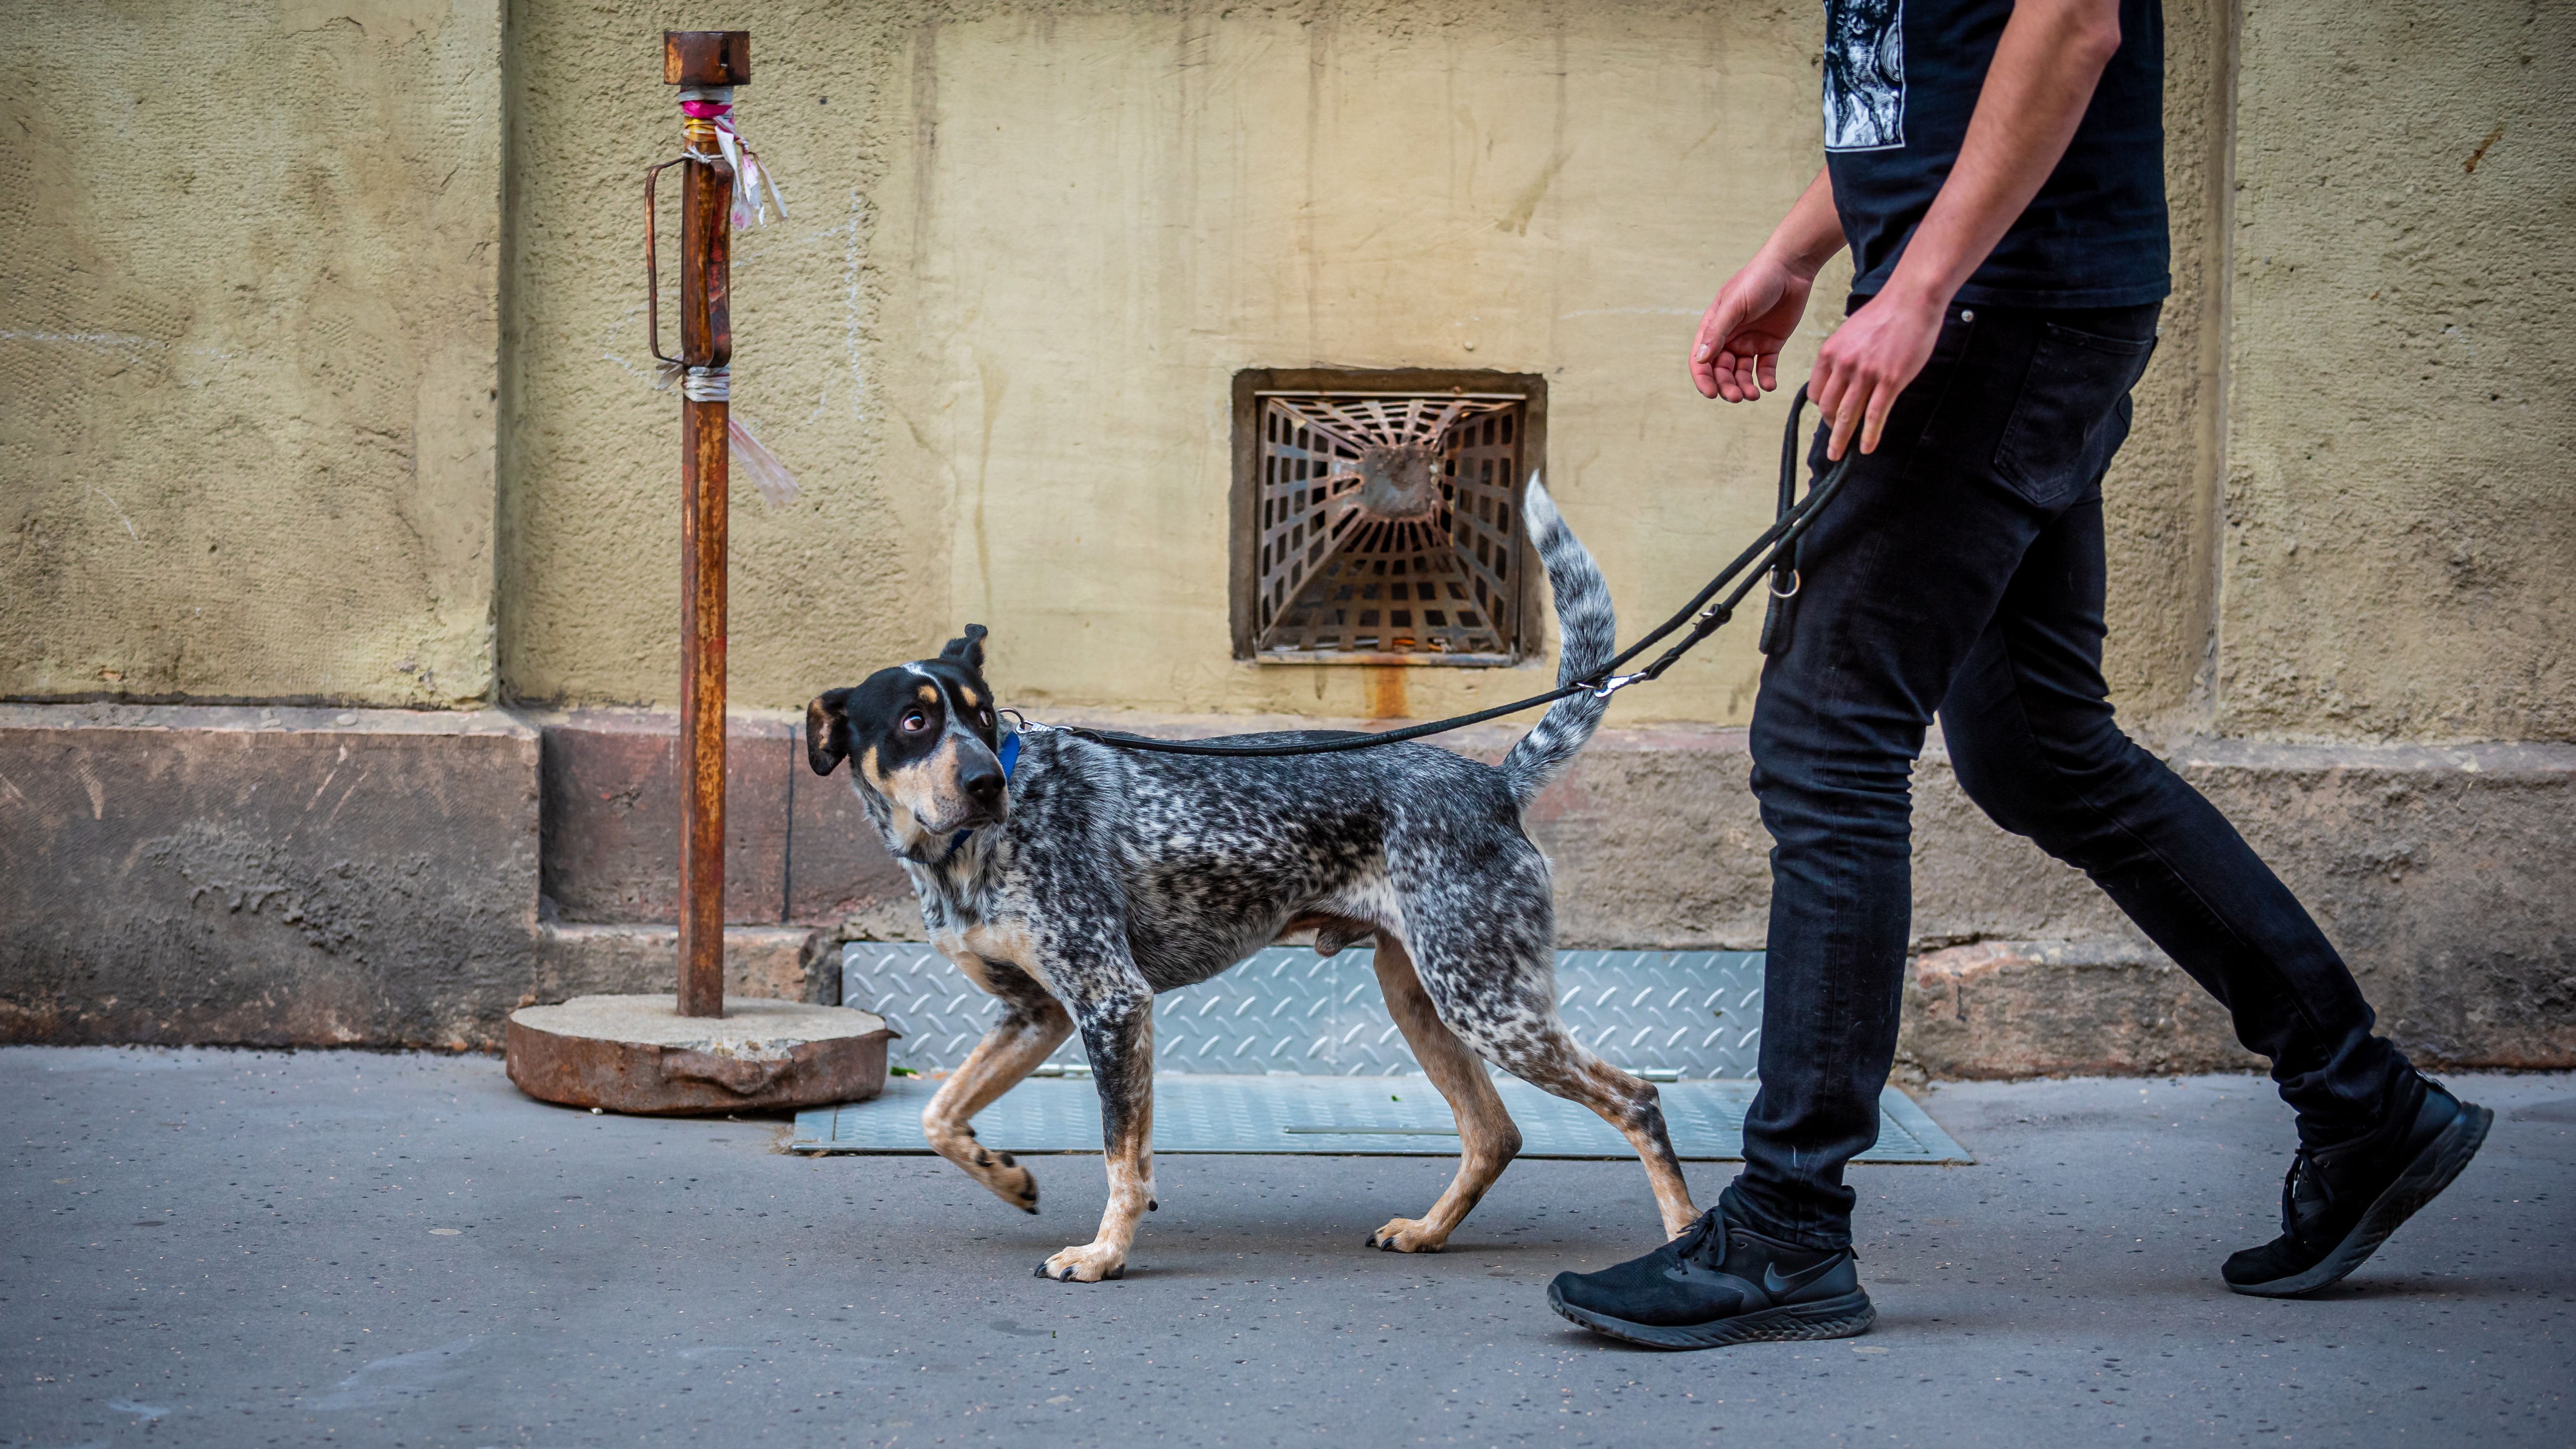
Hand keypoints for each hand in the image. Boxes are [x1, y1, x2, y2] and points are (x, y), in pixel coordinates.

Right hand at [1689, 254, 1815, 401]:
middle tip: (1737, 396)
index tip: (1712, 393)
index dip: (1703, 379)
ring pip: (1742, 374)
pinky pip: (1765, 368)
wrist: (1791, 268)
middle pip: (1721, 371)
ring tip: (1753, 395)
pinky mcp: (1770, 345)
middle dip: (1727, 386)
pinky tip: (1769, 385)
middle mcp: (1729, 338)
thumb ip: (1718, 332)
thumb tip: (1700, 359)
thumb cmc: (1757, 280)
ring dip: (1745, 387)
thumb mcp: (1734, 305)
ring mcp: (1749, 343)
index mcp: (1714, 328)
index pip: (1701, 360)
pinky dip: (1765, 380)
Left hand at [1811, 287, 1945, 459]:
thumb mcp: (1850, 333)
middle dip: (1829, 427)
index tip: (1827, 416)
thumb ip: (1841, 357)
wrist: (1911, 299)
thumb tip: (1839, 378)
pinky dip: (1869, 435)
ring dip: (1841, 439)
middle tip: (1834, 440)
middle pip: (1828, 407)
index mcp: (1830, 353)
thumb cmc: (1884, 314)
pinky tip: (1867, 448)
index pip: (1815, 391)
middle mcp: (1844, 365)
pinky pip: (1875, 415)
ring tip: (1838, 455)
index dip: (1820, 408)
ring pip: (1848, 415)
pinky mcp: (1890, 380)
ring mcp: (1866, 373)